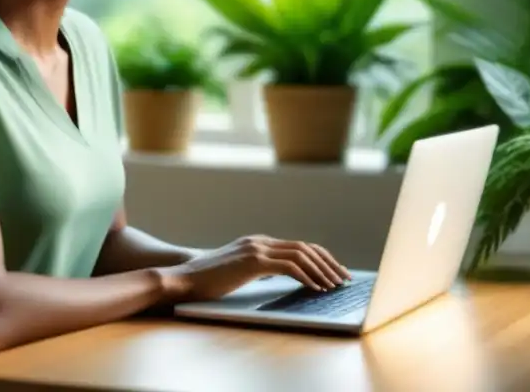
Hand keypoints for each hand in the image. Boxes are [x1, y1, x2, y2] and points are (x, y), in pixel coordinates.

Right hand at [158, 235, 350, 302]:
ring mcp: (256, 249)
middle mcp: (260, 241)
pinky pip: (289, 267)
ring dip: (322, 270)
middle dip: (329, 263)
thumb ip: (259, 270)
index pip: (299, 246)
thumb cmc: (209, 280)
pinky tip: (315, 288)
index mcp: (258, 242)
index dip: (321, 258)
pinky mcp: (252, 261)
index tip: (336, 271)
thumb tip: (282, 277)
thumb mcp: (239, 271)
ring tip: (334, 285)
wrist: (185, 278)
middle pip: (305, 247)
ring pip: (301, 255)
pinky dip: (306, 277)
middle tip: (345, 278)